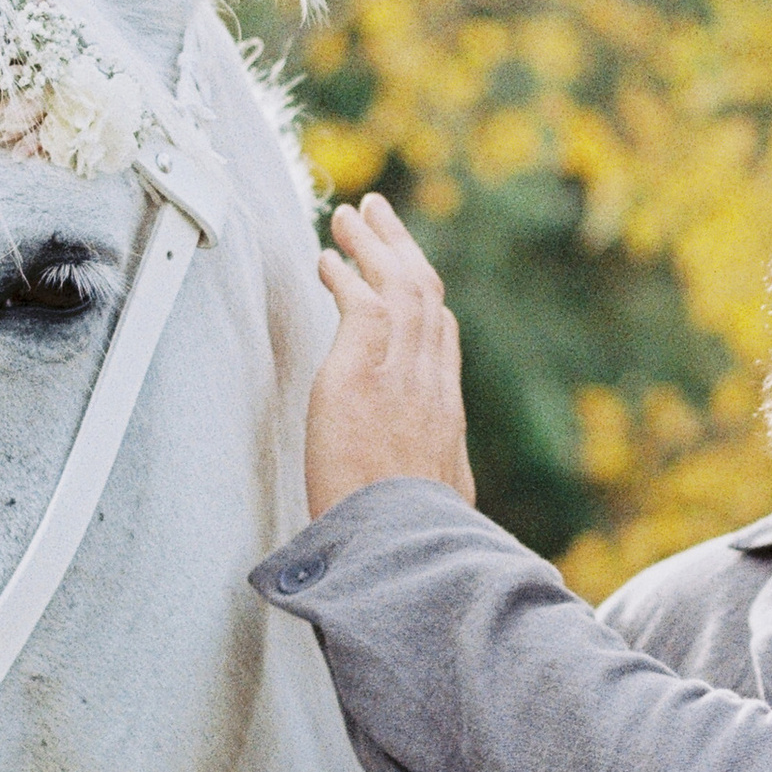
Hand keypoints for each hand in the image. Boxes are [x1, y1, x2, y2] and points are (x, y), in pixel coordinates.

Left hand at [305, 194, 476, 520]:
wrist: (405, 558)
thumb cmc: (413, 547)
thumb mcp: (440, 514)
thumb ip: (433, 489)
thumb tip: (435, 504)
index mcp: (444, 415)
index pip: (440, 336)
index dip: (421, 296)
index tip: (406, 271)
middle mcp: (430, 385)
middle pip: (424, 295)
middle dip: (400, 248)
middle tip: (378, 214)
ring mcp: (400, 377)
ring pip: (396, 287)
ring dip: (372, 245)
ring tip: (350, 215)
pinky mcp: (361, 377)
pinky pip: (359, 305)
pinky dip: (346, 276)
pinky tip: (327, 259)